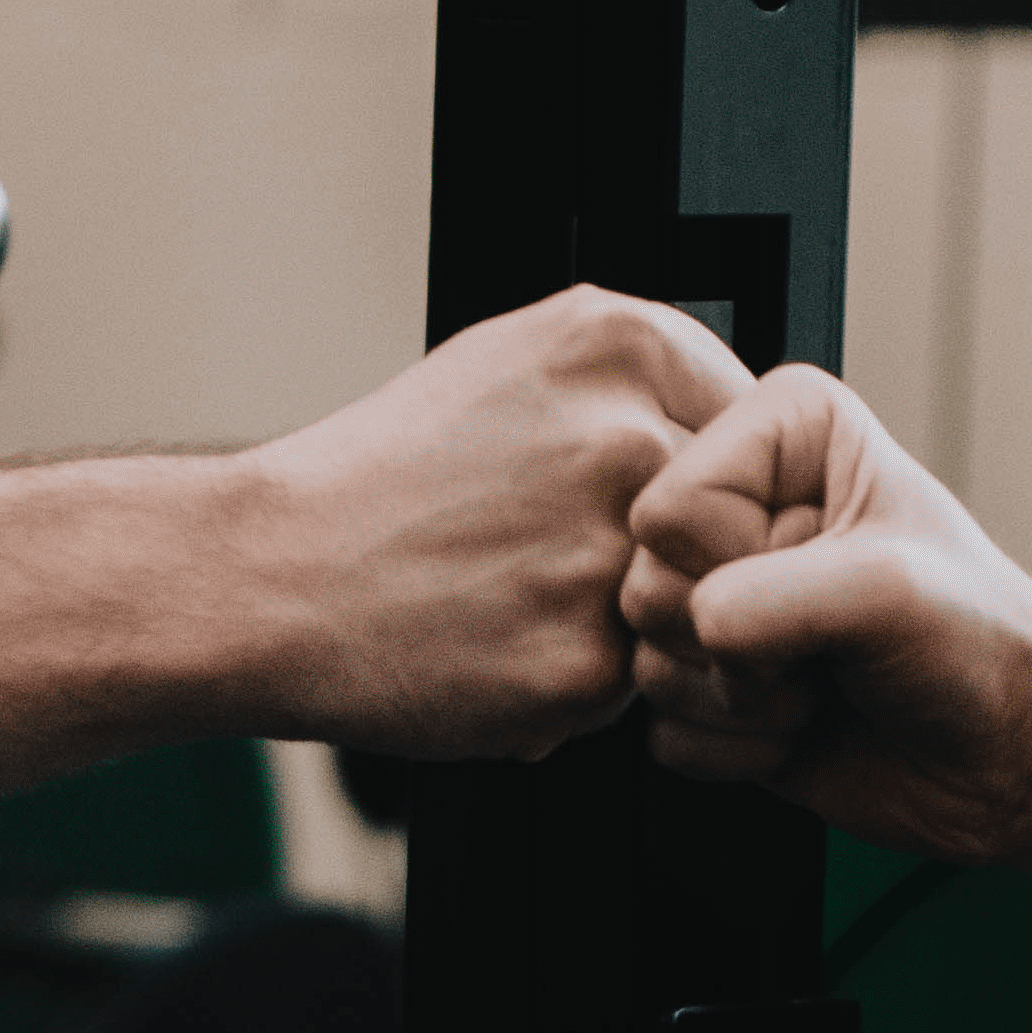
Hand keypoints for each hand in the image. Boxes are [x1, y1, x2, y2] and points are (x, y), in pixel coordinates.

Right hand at [234, 287, 757, 759]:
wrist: (272, 578)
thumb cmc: (384, 482)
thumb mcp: (510, 366)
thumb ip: (633, 385)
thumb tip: (744, 429)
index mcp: (624, 344)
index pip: (759, 427)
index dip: (711, 485)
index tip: (654, 510)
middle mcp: (631, 438)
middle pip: (736, 524)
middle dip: (677, 560)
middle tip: (570, 568)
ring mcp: (612, 555)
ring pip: (690, 609)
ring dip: (632, 626)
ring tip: (526, 605)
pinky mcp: (586, 663)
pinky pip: (633, 687)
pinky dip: (576, 686)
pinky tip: (499, 649)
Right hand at [623, 365, 1031, 899]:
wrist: (1009, 752)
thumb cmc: (978, 643)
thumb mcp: (884, 589)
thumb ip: (768, 599)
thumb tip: (696, 635)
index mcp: (778, 439)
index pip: (670, 506)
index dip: (738, 562)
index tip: (828, 572)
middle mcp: (737, 513)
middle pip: (644, 586)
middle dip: (739, 643)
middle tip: (826, 640)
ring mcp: (718, 605)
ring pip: (648, 666)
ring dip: (745, 703)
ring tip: (824, 681)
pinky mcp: (709, 690)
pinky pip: (664, 734)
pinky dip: (737, 749)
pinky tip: (804, 726)